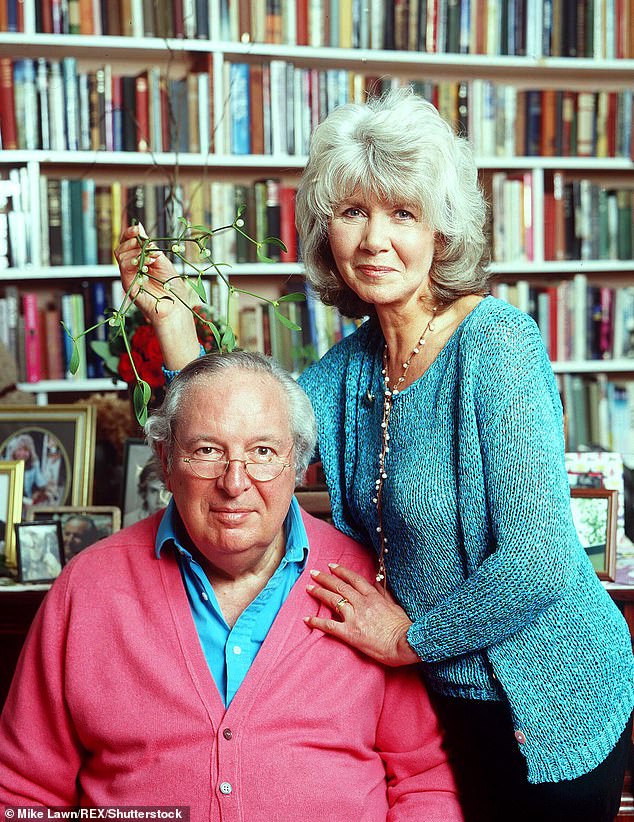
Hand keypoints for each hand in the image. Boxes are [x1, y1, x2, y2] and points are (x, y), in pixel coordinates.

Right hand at [114, 223, 199, 369]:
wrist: (175, 309)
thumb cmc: (173, 289)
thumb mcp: (164, 263)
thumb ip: (152, 248)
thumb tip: (140, 229)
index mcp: (141, 261)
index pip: (129, 243)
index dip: (130, 233)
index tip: (138, 228)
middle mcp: (132, 268)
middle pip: (121, 247)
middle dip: (130, 239)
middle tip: (142, 238)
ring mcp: (129, 276)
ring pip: (120, 255)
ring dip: (134, 250)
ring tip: (151, 256)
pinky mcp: (128, 285)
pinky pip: (123, 268)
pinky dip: (132, 261)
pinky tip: (145, 263)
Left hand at [305, 563, 419, 666]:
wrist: (405, 642)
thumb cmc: (403, 627)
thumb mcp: (395, 605)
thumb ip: (384, 594)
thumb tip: (378, 585)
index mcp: (372, 595)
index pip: (353, 579)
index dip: (341, 572)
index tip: (331, 566)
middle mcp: (361, 603)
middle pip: (339, 586)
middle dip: (325, 578)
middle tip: (313, 573)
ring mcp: (354, 617)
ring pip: (332, 600)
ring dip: (319, 593)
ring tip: (308, 588)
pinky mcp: (350, 632)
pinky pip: (329, 625)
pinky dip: (317, 621)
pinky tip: (307, 619)